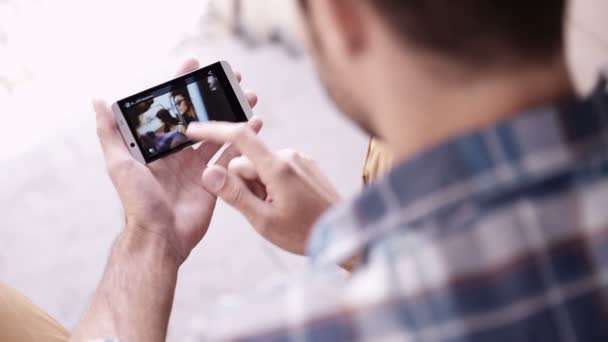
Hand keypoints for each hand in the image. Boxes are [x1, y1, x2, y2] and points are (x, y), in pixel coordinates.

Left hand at [94, 58, 261, 263]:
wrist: (161, 237)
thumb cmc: (137, 202)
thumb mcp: (119, 164)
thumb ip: (110, 133)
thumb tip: (98, 100)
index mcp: (156, 145)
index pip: (170, 107)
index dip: (181, 85)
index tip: (195, 64)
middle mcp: (177, 152)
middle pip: (199, 117)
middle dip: (215, 96)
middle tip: (232, 79)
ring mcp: (196, 166)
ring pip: (218, 133)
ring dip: (233, 114)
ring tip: (248, 97)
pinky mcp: (213, 180)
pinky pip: (229, 156)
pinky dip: (242, 140)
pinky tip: (255, 125)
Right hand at [187, 123, 339, 254]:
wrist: (344, 234)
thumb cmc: (305, 232)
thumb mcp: (263, 221)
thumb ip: (235, 195)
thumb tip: (209, 171)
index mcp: (278, 166)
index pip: (239, 137)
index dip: (213, 131)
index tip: (192, 130)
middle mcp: (289, 156)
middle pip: (247, 161)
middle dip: (244, 184)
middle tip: (260, 211)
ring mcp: (299, 160)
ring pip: (260, 168)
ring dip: (258, 187)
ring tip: (277, 211)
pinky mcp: (305, 166)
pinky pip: (275, 170)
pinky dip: (271, 185)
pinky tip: (286, 206)